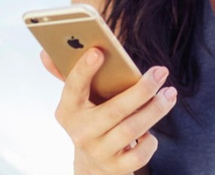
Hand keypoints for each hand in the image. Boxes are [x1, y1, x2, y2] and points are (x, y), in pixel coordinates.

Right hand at [40, 49, 176, 174]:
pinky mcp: (116, 168)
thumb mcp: (76, 101)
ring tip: (170, 93)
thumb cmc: (89, 119)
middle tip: (161, 72)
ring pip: (132, 129)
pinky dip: (150, 141)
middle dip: (141, 90)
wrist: (92, 166)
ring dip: (155, 110)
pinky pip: (140, 154)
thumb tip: (45, 51)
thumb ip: (67, 74)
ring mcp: (99, 151)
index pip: (73, 87)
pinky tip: (153, 130)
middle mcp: (81, 132)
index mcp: (68, 110)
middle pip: (115, 110)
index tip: (98, 51)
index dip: (84, 70)